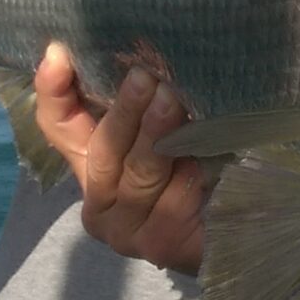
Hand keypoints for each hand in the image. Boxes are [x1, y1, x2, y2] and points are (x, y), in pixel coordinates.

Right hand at [32, 43, 207, 272]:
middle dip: (124, 110)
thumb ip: (152, 100)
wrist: (245, 231)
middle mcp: (101, 199)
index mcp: (95, 163)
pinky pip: (170, 202)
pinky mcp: (158, 246)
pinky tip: (206, 159)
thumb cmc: (209, 167)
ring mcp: (126, 229)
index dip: (54, 89)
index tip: (58, 53)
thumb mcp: (177, 125)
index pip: (60, 125)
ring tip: (173, 102)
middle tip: (145, 76)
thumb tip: (146, 54)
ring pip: (136, 173)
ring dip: (155, 135)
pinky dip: (189, 176)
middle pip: (102, 148)